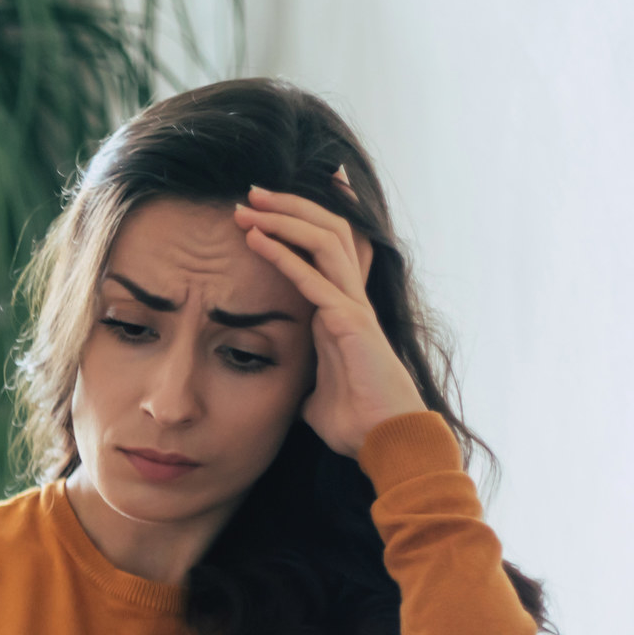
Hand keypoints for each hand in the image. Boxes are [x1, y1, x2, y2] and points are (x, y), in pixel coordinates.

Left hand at [234, 176, 425, 461]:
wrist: (385, 442)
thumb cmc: (354, 421)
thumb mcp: (315, 395)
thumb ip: (304, 380)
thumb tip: (291, 391)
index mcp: (341, 309)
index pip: (333, 249)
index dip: (313, 217)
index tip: (283, 197)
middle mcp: (350, 299)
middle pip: (328, 231)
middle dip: (290, 206)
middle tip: (251, 192)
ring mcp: (353, 307)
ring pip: (324, 242)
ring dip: (284, 219)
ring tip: (248, 206)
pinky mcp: (350, 322)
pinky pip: (313, 279)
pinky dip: (283, 256)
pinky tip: (257, 240)